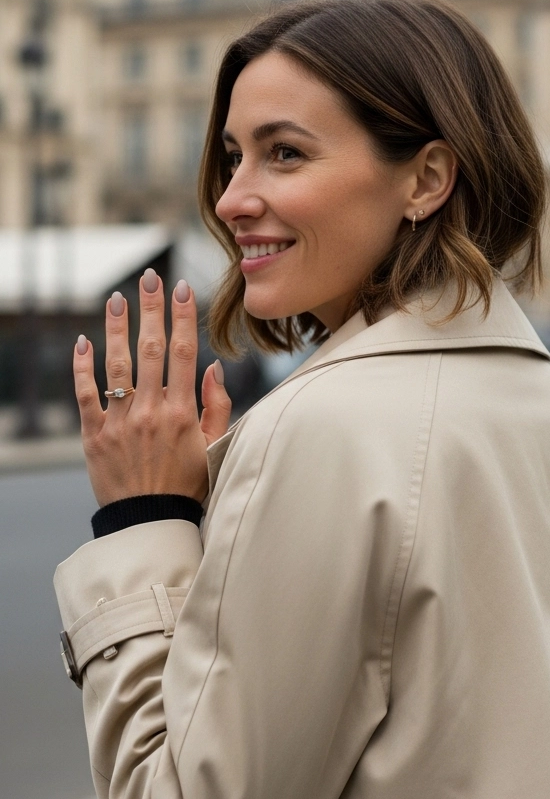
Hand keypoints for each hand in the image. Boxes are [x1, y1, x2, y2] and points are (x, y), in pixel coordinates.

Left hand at [74, 268, 230, 506]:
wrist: (149, 521)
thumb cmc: (187, 485)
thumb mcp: (214, 447)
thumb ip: (217, 406)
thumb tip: (212, 367)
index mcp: (183, 413)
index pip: (184, 353)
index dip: (183, 317)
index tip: (182, 288)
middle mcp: (151, 412)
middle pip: (152, 349)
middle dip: (151, 309)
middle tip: (149, 277)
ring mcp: (120, 422)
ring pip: (117, 365)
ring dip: (117, 328)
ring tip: (117, 299)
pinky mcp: (94, 435)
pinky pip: (86, 394)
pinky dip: (83, 367)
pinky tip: (83, 341)